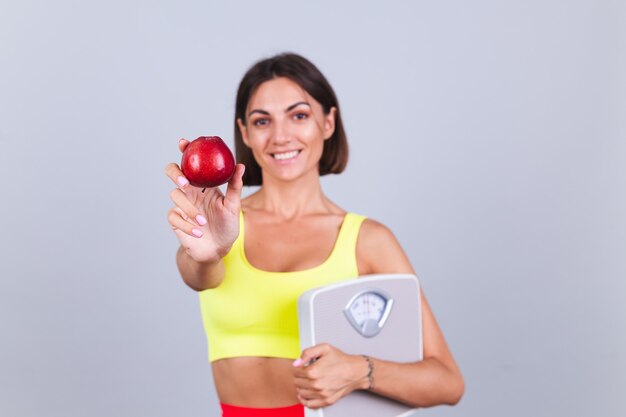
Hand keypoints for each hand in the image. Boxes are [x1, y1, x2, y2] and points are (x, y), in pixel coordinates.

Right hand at [165, 138, 244, 262]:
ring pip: (174, 195)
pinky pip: (174, 216)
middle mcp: (190, 191)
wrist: (218, 250)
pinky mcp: (176, 220)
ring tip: (204, 222)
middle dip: (175, 173)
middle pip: (173, 172)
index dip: (185, 151)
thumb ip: (235, 186)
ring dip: (189, 209)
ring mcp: (181, 205)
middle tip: (185, 181)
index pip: (192, 163)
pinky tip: (198, 233)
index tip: (184, 142)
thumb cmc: (228, 226)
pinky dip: (187, 225)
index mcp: (204, 184)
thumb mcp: (233, 206)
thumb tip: (240, 165)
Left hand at [293, 343, 368, 408]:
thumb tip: (297, 362)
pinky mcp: (326, 401)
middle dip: (300, 377)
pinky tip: (306, 394)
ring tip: (309, 381)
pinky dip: (305, 400)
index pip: (295, 372)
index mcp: (313, 371)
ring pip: (301, 393)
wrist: (355, 371)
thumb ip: (307, 353)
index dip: (299, 368)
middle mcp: (316, 384)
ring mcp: (321, 394)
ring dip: (302, 387)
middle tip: (306, 373)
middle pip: (297, 383)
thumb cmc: (341, 360)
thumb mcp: (324, 348)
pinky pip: (309, 404)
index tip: (303, 367)